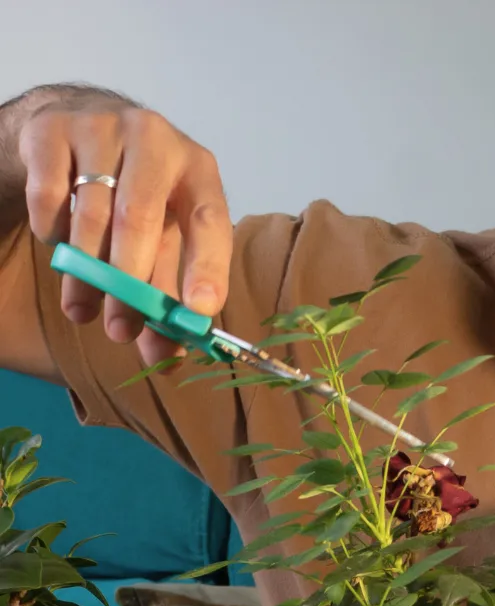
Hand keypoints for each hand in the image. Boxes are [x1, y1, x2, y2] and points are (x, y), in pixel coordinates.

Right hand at [16, 90, 229, 363]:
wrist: (77, 125)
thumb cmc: (135, 190)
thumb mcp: (163, 230)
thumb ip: (167, 288)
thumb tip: (168, 355)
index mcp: (198, 168)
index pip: (210, 221)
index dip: (206, 268)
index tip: (198, 313)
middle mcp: (154, 138)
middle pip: (140, 219)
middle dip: (129, 284)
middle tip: (122, 330)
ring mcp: (101, 127)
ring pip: (90, 212)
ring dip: (86, 273)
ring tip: (82, 310)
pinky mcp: (51, 130)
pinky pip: (48, 196)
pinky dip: (53, 232)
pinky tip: (59, 247)